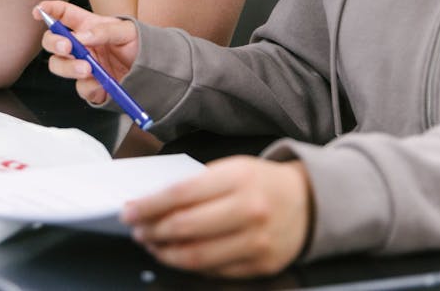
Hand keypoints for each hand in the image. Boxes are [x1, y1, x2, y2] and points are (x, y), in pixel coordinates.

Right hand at [36, 0, 138, 104]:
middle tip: (67, 46)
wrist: (153, 72)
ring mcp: (82, 66)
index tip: (38, 11)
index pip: (62, 14)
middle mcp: (80, 46)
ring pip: (59, 66)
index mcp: (87, 26)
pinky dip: (89, 86)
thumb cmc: (139, 45)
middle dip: (53, 42)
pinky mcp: (90, 87)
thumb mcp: (126, 31)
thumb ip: (103, 31)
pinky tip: (102, 83)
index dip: (48, 10)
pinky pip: (80, 88)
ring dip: (69, 67)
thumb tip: (81, 37)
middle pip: (52, 42)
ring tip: (88, 69)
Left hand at [122, 157, 312, 277]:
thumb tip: (154, 204)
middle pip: (185, 227)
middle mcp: (249, 210)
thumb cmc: (262, 182)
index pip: (180, 194)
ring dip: (166, 253)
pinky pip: (215, 270)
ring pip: (198, 256)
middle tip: (137, 230)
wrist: (310, 201)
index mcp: (238, 178)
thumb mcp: (231, 169)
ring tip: (153, 245)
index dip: (149, 206)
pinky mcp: (262, 264)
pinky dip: (191, 265)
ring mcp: (257, 241)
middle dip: (153, 231)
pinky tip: (178, 255)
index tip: (129, 211)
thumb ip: (196, 186)